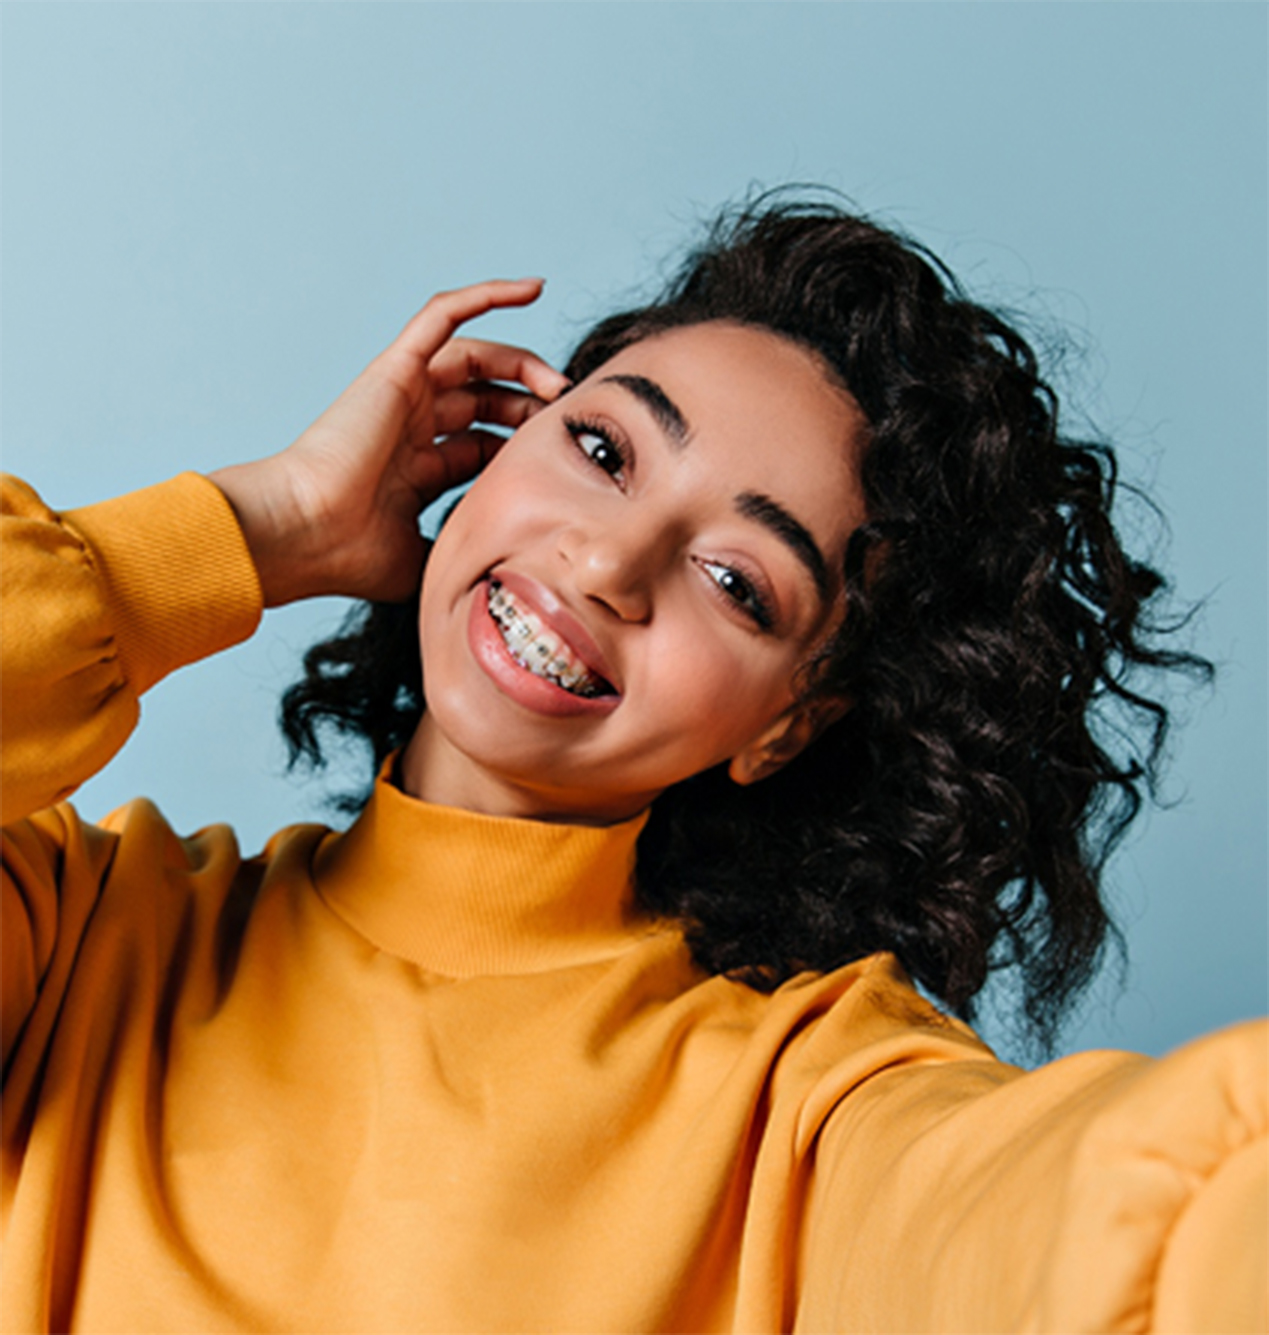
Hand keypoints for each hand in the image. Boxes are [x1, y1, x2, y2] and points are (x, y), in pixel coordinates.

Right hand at [209, 280, 568, 605]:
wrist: (306, 534)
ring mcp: (401, 395)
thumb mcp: (423, 559)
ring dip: (521, 363)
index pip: (482, 445)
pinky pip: (442, 316)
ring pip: (473, 359)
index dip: (523, 448)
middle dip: (529, 407)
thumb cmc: (350, 555)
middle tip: (566, 418)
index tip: (562, 461)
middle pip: (484, 401)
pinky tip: (534, 289)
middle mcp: (408, 427)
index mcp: (415, 471)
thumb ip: (457, 554)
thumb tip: (499, 571)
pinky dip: (485, 296)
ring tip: (559, 383)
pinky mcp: (395, 369)